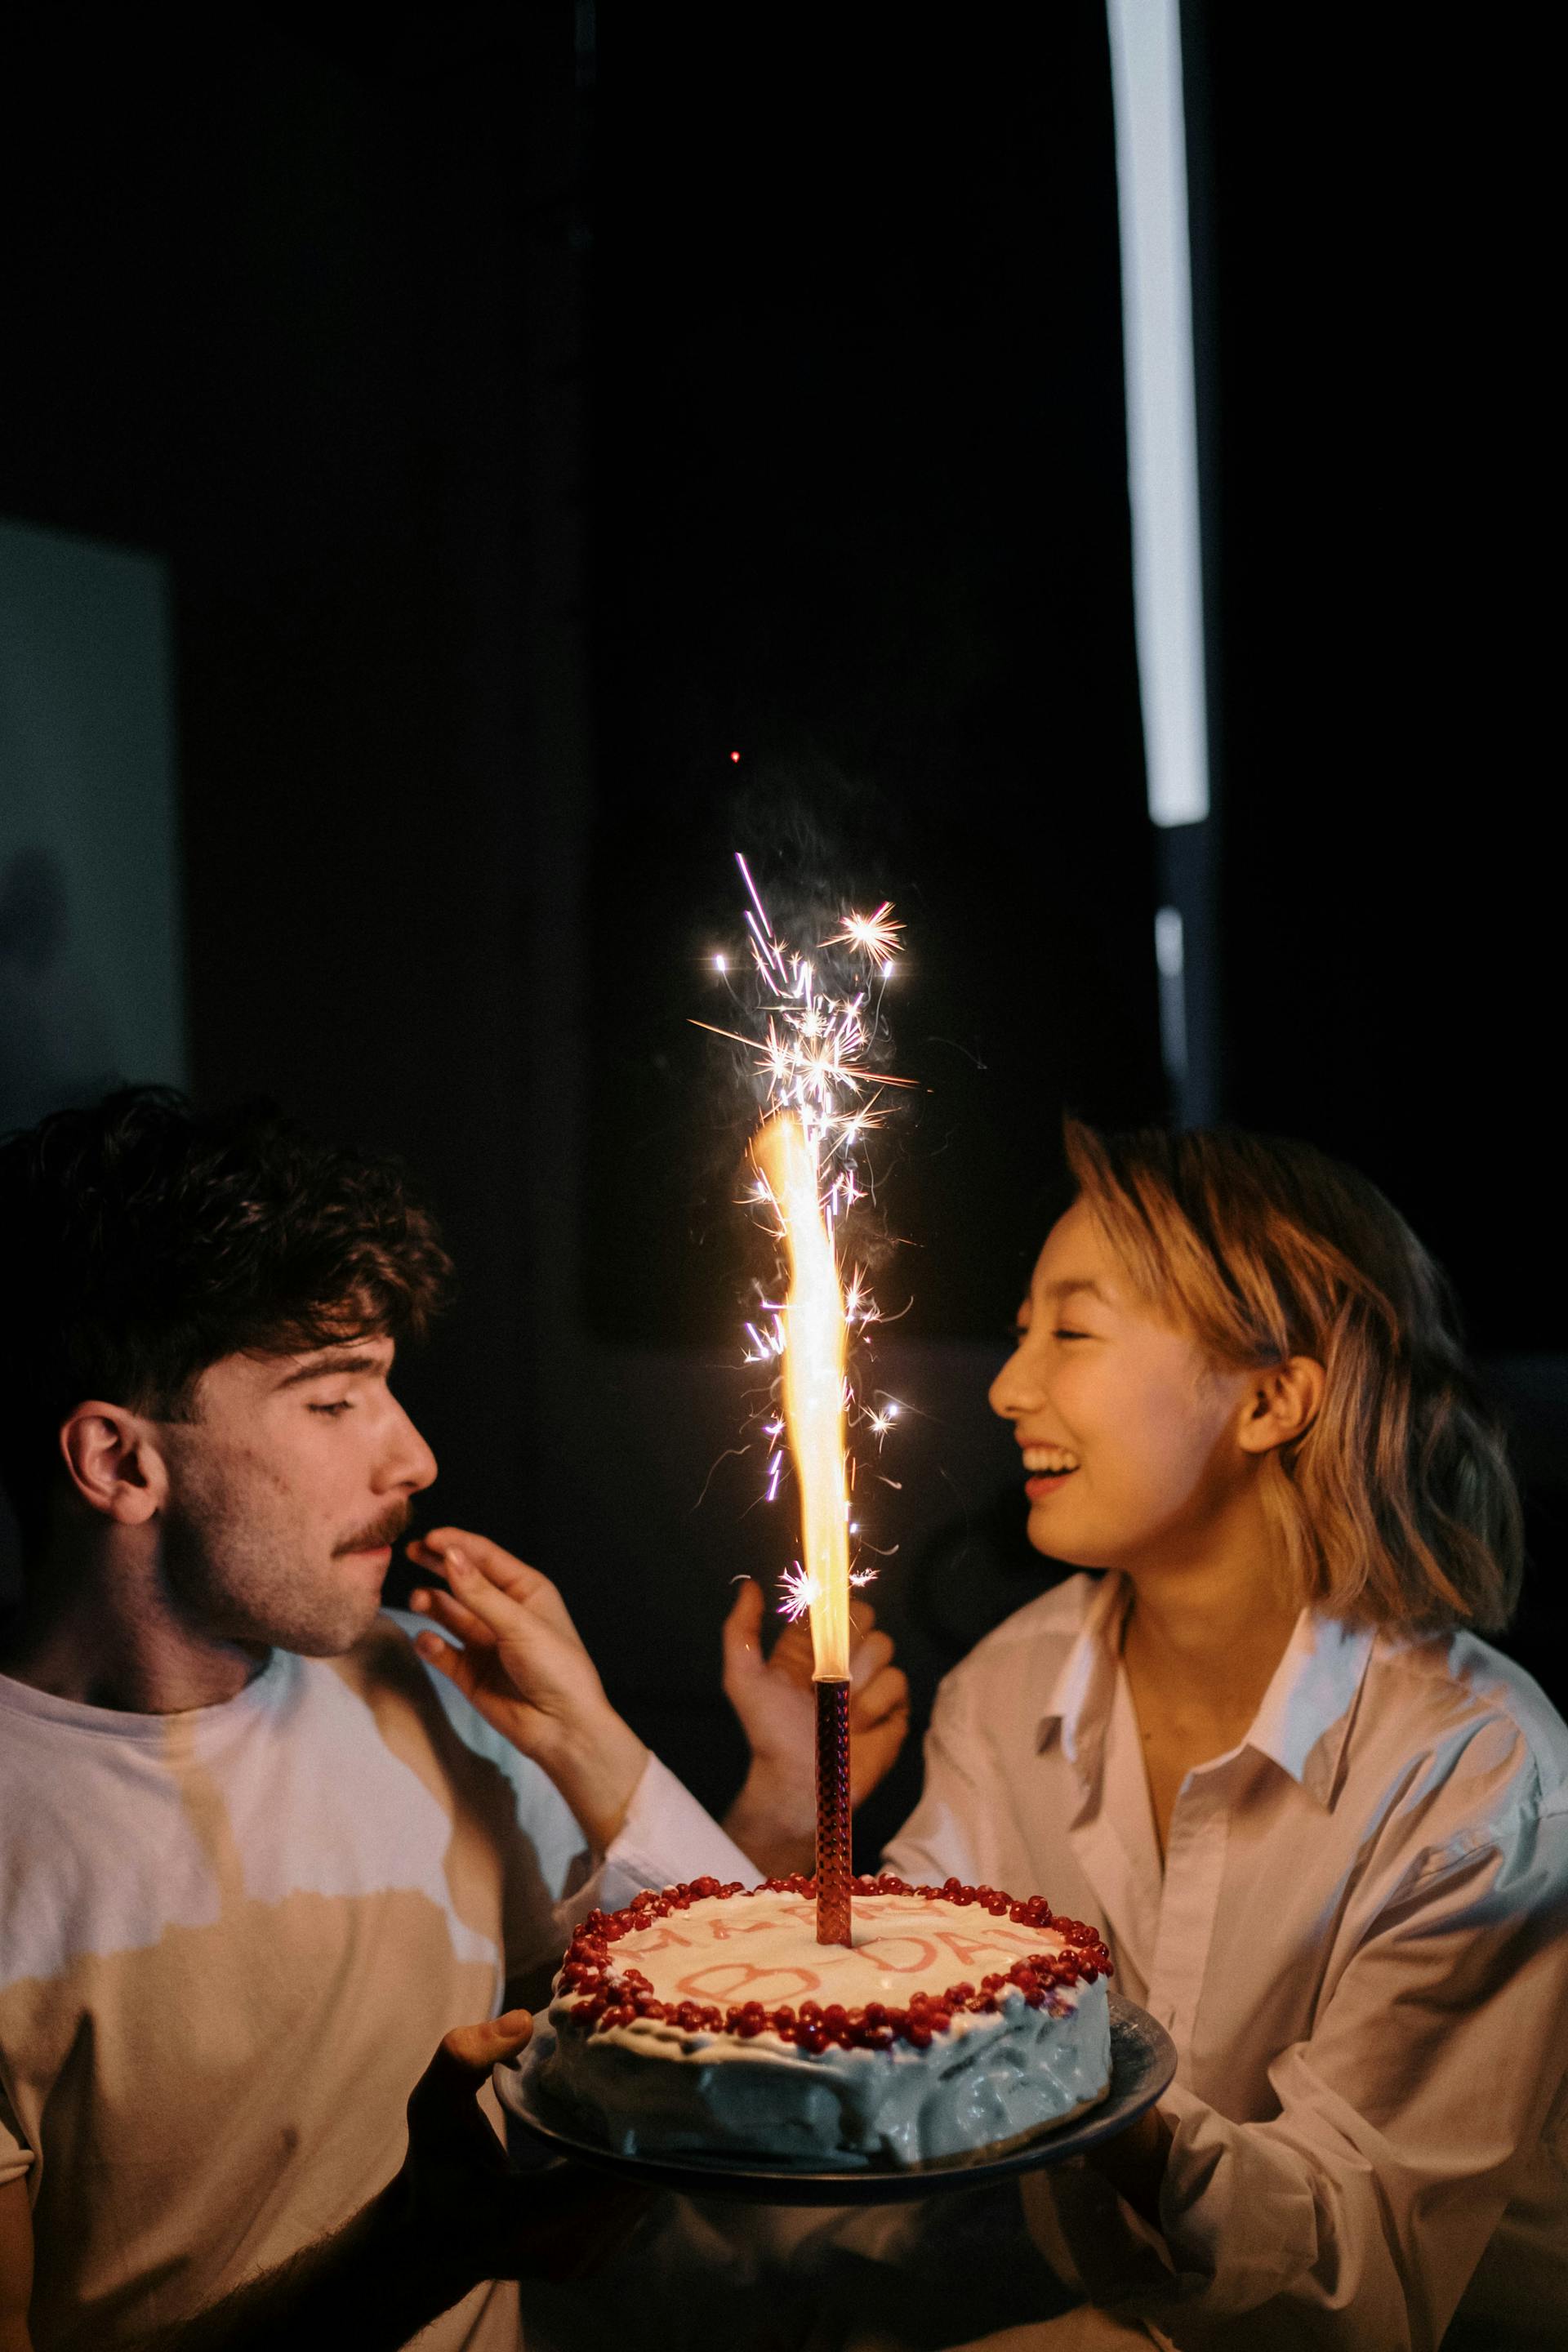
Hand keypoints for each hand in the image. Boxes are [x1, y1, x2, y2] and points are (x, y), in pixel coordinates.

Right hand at [392, 2012, 649, 2286]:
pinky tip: (633, 2124)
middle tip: (661, 2064)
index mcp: (530, 2220)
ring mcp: (586, 2261)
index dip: (641, 2118)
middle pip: (643, 2177)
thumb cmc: (433, 2171)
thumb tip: (524, 2021)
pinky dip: (640, 2163)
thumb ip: (463, 2059)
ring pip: (648, 2191)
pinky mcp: (597, 2258)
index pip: (616, 2168)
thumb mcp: (431, 2108)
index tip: (650, 2067)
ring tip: (652, 2087)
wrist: (430, 2244)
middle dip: (655, 2122)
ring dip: (652, 2143)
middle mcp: (568, 2250)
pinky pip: (636, 2202)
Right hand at [406, 1528, 647, 1850]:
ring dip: (433, 1603)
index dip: (457, 1544)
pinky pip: (443, 1650)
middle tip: (410, 1553)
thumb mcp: (519, 1624)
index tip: (428, 1538)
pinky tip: (428, 1640)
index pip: (486, 1557)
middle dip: (437, 1565)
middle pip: (463, 1580)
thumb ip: (479, 1593)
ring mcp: (485, 1642)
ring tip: (419, 1600)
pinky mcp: (470, 1672)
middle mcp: (504, 1612)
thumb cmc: (556, 1668)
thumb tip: (449, 1555)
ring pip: (449, 1613)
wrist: (563, 1728)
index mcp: (526, 1591)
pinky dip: (432, 1643)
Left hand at [720, 1578, 910, 1875]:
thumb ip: (741, 1631)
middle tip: (826, 1675)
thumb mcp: (743, 1678)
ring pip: (884, 1649)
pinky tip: (857, 1726)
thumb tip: (750, 1587)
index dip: (834, 1610)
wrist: (800, 1783)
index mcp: (810, 1648)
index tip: (823, 1628)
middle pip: (866, 1621)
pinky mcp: (894, 1709)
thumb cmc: (769, 1733)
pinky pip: (898, 1683)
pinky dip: (876, 1704)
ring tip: (837, 1711)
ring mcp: (870, 1684)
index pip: (835, 1606)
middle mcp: (843, 1661)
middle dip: (847, 1645)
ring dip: (858, 1682)